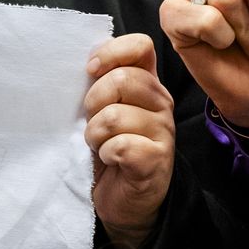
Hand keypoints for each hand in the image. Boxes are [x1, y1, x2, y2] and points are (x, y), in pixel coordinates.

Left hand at [85, 33, 174, 248]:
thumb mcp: (103, 111)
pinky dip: (106, 154)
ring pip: (114, 116)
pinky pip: (121, 146)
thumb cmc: (109, 151)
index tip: (91, 70)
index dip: (112, 51)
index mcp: (147, 83)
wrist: (125, 203)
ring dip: (95, 134)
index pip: (141, 46)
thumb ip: (101, 84)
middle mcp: (159, 101)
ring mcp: (162, 131)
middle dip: (93, 102)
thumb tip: (86, 63)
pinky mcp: (155, 160)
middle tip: (92, 123)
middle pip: (122, 78)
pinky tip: (109, 160)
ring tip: (100, 146)